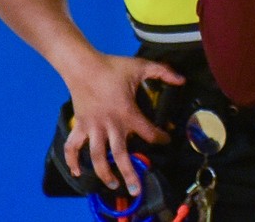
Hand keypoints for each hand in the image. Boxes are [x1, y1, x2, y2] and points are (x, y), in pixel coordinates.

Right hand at [62, 54, 183, 196]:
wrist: (83, 66)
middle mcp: (111, 125)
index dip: (160, 138)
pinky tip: (77, 172)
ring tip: (112, 184)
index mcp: (127, 113)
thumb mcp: (141, 66)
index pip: (148, 132)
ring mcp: (94, 127)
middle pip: (121, 154)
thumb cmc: (113, 66)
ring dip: (104, 172)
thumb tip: (182, 79)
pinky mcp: (81, 126)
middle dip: (129, 172)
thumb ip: (163, 72)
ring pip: (97, 156)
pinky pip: (73, 147)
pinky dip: (72, 160)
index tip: (166, 140)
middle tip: (136, 188)